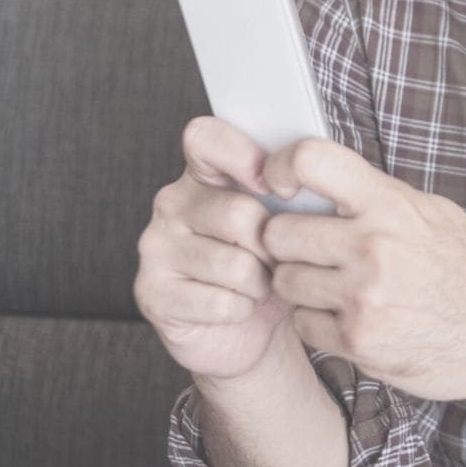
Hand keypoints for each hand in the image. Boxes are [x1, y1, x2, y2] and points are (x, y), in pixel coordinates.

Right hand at [134, 117, 291, 379]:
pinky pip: (221, 302)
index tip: (277, 187)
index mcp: (205, 174)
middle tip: (278, 260)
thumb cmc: (276, 265)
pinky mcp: (151, 292)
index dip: (243, 156)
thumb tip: (314, 179)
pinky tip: (239, 307)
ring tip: (261, 285)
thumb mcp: (291, 221)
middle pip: (239, 213)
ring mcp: (155, 246)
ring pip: (235, 264)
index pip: (205, 137)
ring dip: (264, 284)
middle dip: (274, 247)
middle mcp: (172, 203)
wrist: (253, 329)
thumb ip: (294, 189)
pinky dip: (244, 309)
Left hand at [258, 139, 465, 401]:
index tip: (279, 184)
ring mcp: (364, 297)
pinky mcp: (359, 342)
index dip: (280, 166)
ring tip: (335, 287)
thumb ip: (376, 198)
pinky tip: (349, 317)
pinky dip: (318, 322)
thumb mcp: (433, 213)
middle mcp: (374, 246)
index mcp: (392, 204)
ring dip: (301, 285)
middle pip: (278, 232)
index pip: (312, 160)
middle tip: (311, 251)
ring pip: (284, 281)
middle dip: (288, 243)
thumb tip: (319, 183)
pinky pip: (302, 324)